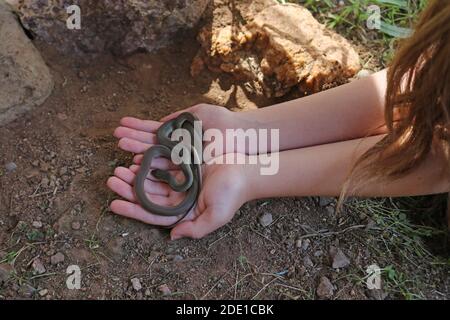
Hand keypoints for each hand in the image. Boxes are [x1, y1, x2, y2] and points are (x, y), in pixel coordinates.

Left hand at [106, 155, 249, 238]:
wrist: (246, 169)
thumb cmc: (232, 194)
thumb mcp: (216, 216)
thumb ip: (195, 229)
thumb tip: (172, 236)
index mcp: (184, 209)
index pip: (153, 212)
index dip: (133, 210)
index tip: (114, 205)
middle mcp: (179, 194)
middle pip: (148, 192)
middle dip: (129, 187)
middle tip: (112, 180)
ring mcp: (180, 176)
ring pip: (151, 175)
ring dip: (135, 171)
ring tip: (119, 167)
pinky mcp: (183, 160)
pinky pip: (161, 158)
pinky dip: (148, 157)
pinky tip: (136, 154)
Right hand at [113, 104, 241, 160]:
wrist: (239, 134)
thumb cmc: (222, 122)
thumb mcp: (198, 112)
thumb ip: (179, 117)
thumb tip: (161, 120)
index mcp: (179, 135)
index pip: (153, 132)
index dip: (138, 130)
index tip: (121, 126)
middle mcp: (177, 149)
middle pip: (151, 144)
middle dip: (133, 139)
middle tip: (115, 136)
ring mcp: (182, 160)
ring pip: (155, 155)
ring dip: (137, 149)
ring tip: (119, 143)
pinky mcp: (187, 170)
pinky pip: (167, 167)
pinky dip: (152, 163)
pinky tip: (137, 160)